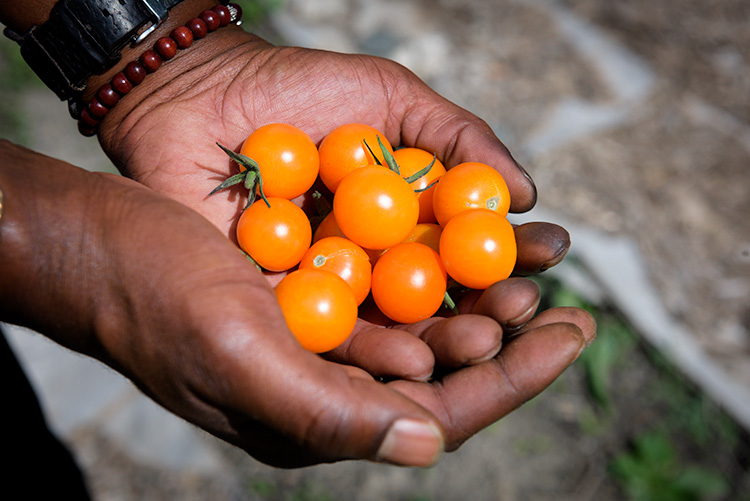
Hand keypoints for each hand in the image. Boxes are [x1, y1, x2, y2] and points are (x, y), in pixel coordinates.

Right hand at [0, 141, 594, 467]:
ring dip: (476, 312)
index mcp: (312, 421)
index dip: (514, 379)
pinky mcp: (307, 304)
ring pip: (419, 340)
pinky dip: (432, 283)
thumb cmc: (154, 296)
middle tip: (562, 303)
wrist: (99, 246)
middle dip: (506, 345)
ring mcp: (316, 348)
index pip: (437, 415)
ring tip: (528, 279)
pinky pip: (388, 301)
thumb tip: (429, 445)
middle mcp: (322, 392)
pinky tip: (462, 260)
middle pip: (439, 380)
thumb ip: (327, 411)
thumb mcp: (235, 351)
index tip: (573, 332)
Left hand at [93, 26, 576, 371]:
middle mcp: (368, 264)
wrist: (198, 91)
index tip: (551, 251)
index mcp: (398, 221)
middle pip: (436, 300)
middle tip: (524, 308)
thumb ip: (457, 138)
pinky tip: (413, 359)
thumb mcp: (390, 97)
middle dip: (487, 307)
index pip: (467, 248)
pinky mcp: (276, 310)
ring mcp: (326, 291)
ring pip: (390, 328)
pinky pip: (325, 336)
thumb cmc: (295, 87)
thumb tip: (526, 194)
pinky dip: (368, 347)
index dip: (509, 251)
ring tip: (487, 339)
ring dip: (441, 338)